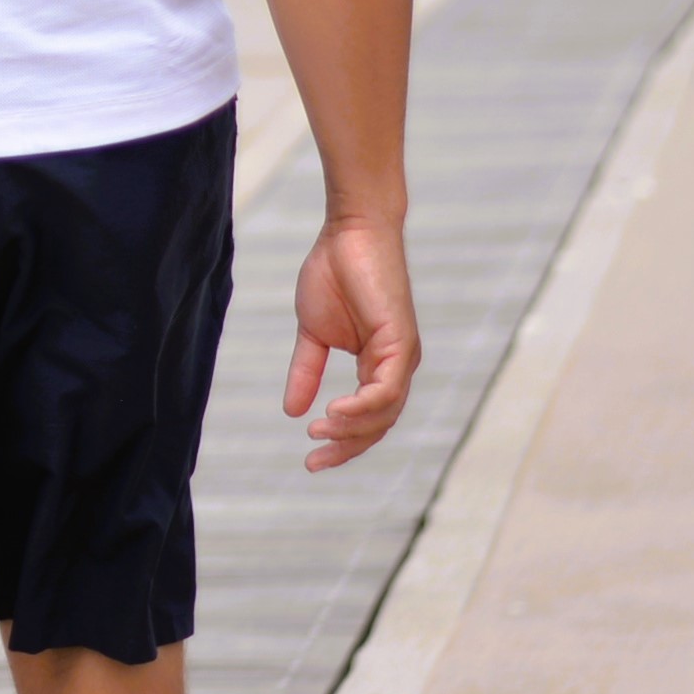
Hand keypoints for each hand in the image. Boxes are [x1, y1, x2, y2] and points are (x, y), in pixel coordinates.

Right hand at [283, 209, 415, 468]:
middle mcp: (396, 367)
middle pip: (378, 426)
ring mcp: (403, 356)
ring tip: (319, 430)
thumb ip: (306, 371)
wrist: (351, 231)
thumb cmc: (335, 273)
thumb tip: (291, 411)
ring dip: (351, 429)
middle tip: (314, 461)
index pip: (366, 419)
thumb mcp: (313, 333)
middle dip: (346, 447)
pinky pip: (387, 389)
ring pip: (385, 413)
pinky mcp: (401, 342)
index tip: (310, 459)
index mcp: (379, 366)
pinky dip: (362, 406)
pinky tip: (334, 411)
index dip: (340, 443)